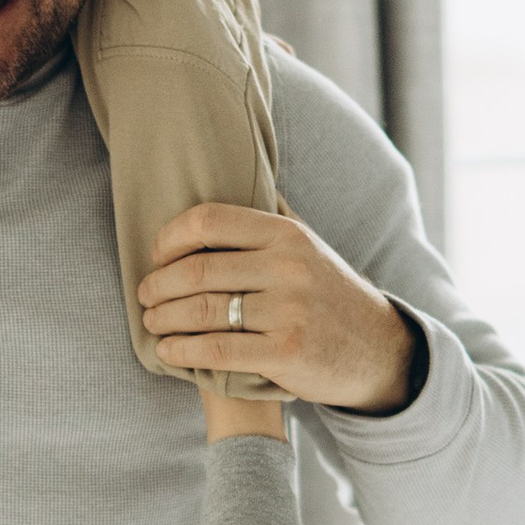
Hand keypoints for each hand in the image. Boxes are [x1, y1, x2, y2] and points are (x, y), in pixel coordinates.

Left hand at [138, 201, 418, 412]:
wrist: (378, 349)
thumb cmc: (327, 294)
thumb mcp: (308, 246)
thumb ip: (270, 217)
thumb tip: (231, 171)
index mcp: (286, 234)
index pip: (209, 221)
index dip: (169, 238)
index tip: (155, 256)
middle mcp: (288, 267)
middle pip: (198, 271)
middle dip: (158, 286)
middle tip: (145, 296)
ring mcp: (289, 311)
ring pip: (202, 312)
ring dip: (164, 319)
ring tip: (152, 322)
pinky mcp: (286, 353)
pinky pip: (217, 351)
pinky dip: (182, 351)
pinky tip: (168, 351)